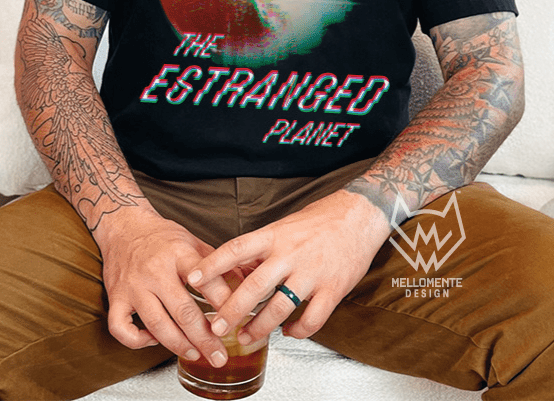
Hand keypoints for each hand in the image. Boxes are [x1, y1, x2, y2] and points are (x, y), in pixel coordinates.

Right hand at [96, 206, 231, 367]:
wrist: (124, 225)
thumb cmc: (162, 237)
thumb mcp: (193, 241)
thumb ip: (218, 264)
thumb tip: (247, 282)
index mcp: (178, 254)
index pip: (205, 280)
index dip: (223, 303)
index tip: (237, 320)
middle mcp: (155, 270)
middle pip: (183, 311)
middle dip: (204, 338)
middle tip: (219, 355)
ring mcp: (133, 286)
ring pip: (156, 324)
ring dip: (178, 345)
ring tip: (194, 354)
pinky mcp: (115, 297)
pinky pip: (121, 328)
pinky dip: (137, 341)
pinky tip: (153, 341)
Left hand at [186, 190, 390, 346]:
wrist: (360, 215)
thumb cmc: (320, 220)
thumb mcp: (285, 225)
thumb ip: (263, 248)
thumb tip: (238, 269)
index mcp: (275, 235)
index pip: (236, 249)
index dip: (212, 265)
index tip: (193, 280)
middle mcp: (291, 254)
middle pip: (254, 287)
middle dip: (231, 311)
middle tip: (215, 327)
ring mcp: (312, 273)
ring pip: (280, 308)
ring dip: (260, 327)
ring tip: (246, 337)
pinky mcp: (333, 289)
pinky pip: (311, 319)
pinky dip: (297, 331)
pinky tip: (288, 332)